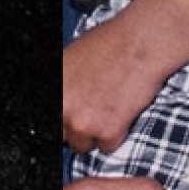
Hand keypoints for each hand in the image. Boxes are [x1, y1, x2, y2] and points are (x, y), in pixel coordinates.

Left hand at [63, 11, 167, 154]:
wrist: (142, 42)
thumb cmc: (111, 44)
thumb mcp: (71, 59)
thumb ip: (60, 87)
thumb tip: (59, 105)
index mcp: (50, 89)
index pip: (46, 124)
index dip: (61, 120)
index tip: (70, 116)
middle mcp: (61, 108)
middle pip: (63, 136)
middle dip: (77, 126)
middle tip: (95, 106)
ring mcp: (82, 122)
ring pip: (83, 145)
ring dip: (96, 132)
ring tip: (111, 105)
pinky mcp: (107, 132)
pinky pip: (108, 146)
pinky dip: (117, 133)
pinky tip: (124, 109)